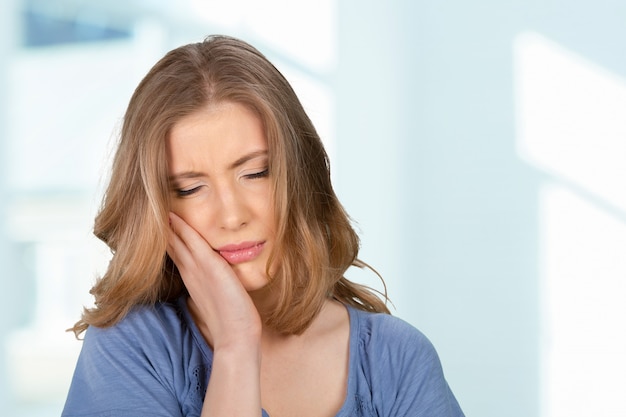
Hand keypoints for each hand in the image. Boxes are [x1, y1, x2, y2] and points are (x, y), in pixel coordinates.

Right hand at [167, 212, 261, 350]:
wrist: (237, 337)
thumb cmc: (231, 321)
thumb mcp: (218, 299)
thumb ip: (213, 288)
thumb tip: (213, 283)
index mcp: (193, 280)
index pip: (176, 254)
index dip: (168, 238)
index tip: (159, 224)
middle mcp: (191, 273)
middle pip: (172, 245)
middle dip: (162, 229)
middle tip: (151, 211)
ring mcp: (198, 270)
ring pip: (177, 242)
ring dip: (168, 225)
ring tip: (157, 208)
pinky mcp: (210, 267)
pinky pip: (194, 243)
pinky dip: (183, 229)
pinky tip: (174, 216)